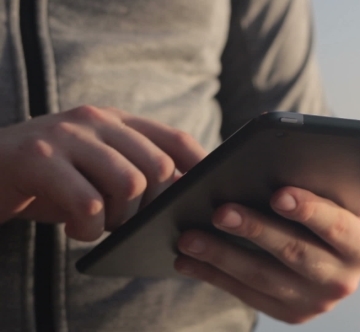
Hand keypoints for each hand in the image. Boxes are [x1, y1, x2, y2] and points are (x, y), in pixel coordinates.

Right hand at [0, 105, 205, 240]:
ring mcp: (67, 135)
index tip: (209, 192)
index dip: (200, 166)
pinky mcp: (38, 157)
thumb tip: (185, 196)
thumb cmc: (49, 180)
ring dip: (120, 220)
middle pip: (158, 167)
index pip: (175, 138)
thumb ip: (136, 175)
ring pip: (129, 184)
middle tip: (127, 222)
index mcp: (117, 121)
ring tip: (98, 225)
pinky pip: (89, 203)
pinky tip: (77, 231)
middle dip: (152, 206)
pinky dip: (89, 229)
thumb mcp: (97, 172)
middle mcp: (96, 120)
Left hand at [175, 172, 359, 322]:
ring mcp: (315, 301)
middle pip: (295, 255)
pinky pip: (246, 295)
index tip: (278, 193)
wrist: (327, 246)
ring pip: (263, 279)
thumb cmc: (340, 207)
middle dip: (255, 232)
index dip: (310, 212)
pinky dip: (215, 276)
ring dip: (223, 257)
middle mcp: (345, 279)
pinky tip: (188, 259)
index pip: (338, 227)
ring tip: (189, 237)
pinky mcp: (289, 313)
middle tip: (220, 210)